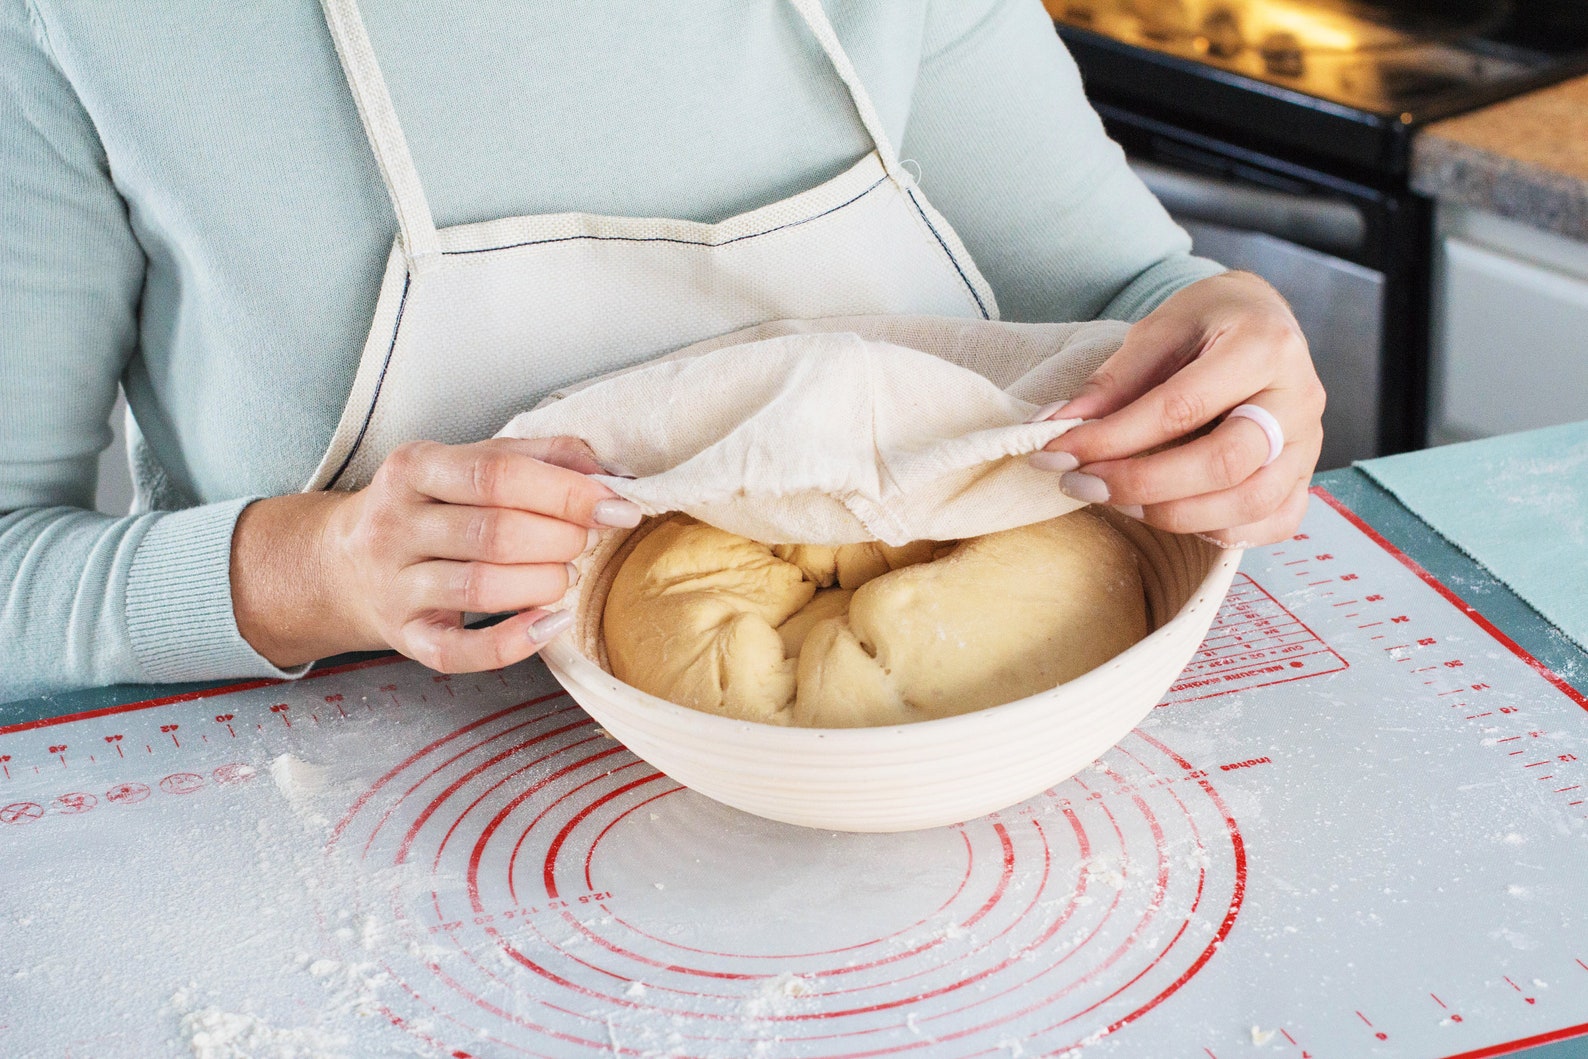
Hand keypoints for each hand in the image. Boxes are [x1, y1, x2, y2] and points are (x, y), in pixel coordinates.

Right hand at [231, 437, 640, 671]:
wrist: (339, 564)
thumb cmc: (425, 507)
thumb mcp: (467, 463)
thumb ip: (537, 457)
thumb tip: (610, 472)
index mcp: (414, 468)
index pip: (498, 474)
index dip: (566, 491)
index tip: (615, 505)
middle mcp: (395, 524)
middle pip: (494, 532)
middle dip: (559, 537)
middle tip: (584, 540)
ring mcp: (395, 585)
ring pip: (480, 587)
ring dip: (543, 583)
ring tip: (564, 575)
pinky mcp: (404, 637)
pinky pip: (459, 651)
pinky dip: (513, 643)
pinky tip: (550, 625)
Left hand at [1030, 271, 1324, 546]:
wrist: (1261, 321)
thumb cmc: (1208, 325)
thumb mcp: (1158, 332)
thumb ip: (1112, 382)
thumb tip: (1053, 427)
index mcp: (1263, 346)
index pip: (1181, 407)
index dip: (1113, 437)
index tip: (1058, 450)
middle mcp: (1298, 399)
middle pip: (1224, 463)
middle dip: (1142, 483)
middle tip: (1082, 483)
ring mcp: (1309, 444)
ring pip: (1250, 503)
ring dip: (1173, 514)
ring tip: (1117, 501)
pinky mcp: (1305, 477)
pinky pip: (1272, 523)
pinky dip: (1218, 532)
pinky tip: (1170, 514)